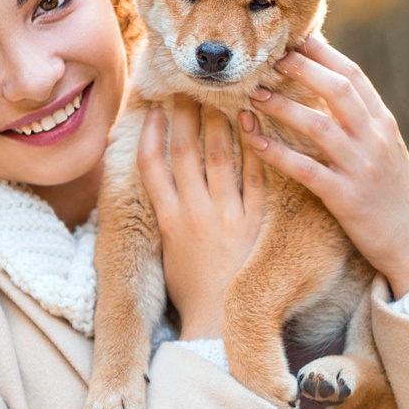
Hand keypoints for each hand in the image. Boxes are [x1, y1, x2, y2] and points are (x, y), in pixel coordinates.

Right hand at [138, 99, 267, 339]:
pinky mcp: (255, 223)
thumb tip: (164, 186)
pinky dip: (255, 148)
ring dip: (218, 121)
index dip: (151, 133)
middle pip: (186, 151)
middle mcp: (194, 211)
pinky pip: (257, 177)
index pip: (153, 165)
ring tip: (221, 94)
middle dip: (185, 115)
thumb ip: (168, 216)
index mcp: (169, 219)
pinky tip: (255, 123)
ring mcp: (225, 215)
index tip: (153, 107)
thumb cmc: (192, 291)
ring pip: (219, 156)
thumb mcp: (169, 252)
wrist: (219, 323)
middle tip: (189, 85)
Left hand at [241, 33, 408, 297]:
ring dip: (283, 107)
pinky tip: (254, 141)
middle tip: (270, 56)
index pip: (353, 76)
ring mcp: (362, 168)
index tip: (294, 36)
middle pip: (339, 89)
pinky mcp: (346, 198)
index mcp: (383, 124)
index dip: (323, 53)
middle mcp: (375, 139)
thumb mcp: (384, 151)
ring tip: (253, 93)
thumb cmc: (393, 197)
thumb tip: (329, 90)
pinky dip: (277, 153)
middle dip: (303, 68)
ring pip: (319, 126)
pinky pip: (306, 170)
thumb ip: (361, 121)